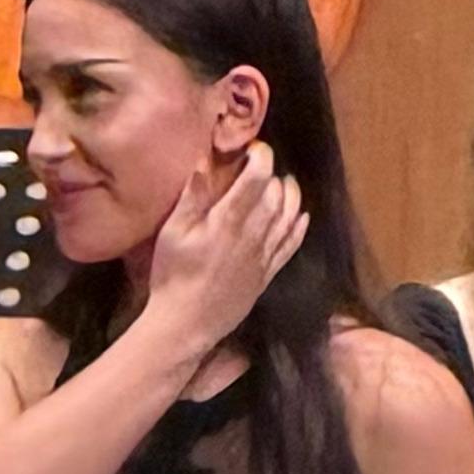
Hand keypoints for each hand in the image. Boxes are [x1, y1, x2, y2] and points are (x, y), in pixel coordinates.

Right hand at [139, 143, 310, 363]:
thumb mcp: (173, 233)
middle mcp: (252, 236)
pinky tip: (300, 216)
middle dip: (273, 174)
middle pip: (276, 195)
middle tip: (264, 165)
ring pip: (289, 218)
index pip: (257, 178)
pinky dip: (298, 227)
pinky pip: (290, 246)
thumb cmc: (172, 276)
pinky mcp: (267, 275)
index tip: (254, 149)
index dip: (261, 158)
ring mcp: (263, 257)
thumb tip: (204, 161)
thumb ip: (192, 197)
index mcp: (227, 221)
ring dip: (291, 196)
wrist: (186, 324)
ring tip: (285, 183)